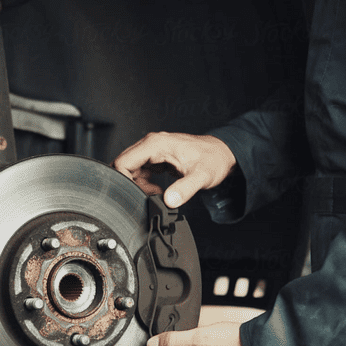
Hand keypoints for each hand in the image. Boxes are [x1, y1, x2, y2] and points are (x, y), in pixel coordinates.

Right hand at [112, 132, 236, 207]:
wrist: (222, 154)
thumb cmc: (213, 160)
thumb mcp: (201, 176)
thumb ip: (185, 189)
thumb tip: (169, 201)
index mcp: (156, 144)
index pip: (123, 161)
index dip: (123, 181)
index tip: (134, 195)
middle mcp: (151, 144)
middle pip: (124, 165)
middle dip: (130, 184)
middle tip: (147, 197)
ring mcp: (153, 150)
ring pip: (131, 169)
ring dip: (138, 185)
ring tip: (156, 194)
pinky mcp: (156, 157)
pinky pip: (140, 171)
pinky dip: (144, 183)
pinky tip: (157, 191)